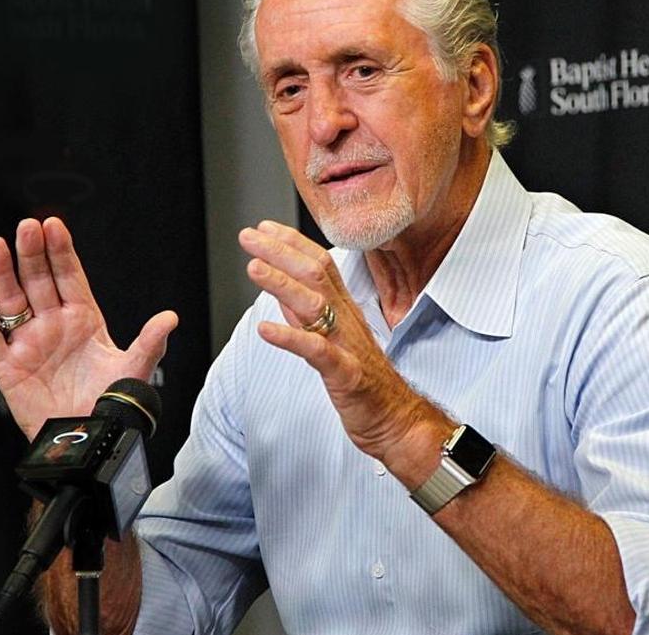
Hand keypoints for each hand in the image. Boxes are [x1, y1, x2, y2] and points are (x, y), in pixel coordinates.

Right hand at [0, 217, 177, 441]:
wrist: (88, 440)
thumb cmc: (111, 405)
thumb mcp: (134, 371)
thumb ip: (149, 342)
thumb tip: (170, 318)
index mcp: (83, 319)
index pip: (69, 276)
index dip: (60, 251)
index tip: (53, 226)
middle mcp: (53, 325)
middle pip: (37, 280)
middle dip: (31, 253)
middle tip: (26, 227)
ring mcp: (28, 343)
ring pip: (10, 300)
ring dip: (2, 273)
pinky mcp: (7, 367)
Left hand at [238, 220, 441, 462]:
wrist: (398, 422)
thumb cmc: (364, 382)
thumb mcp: (331, 341)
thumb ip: (307, 317)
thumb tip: (281, 293)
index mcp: (344, 311)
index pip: (319, 264)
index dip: (291, 243)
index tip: (263, 228)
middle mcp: (346, 321)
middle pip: (315, 275)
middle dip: (280, 252)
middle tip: (250, 236)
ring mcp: (347, 345)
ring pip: (315, 306)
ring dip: (283, 284)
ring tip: (254, 268)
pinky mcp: (346, 374)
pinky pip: (318, 352)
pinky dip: (290, 338)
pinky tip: (265, 330)